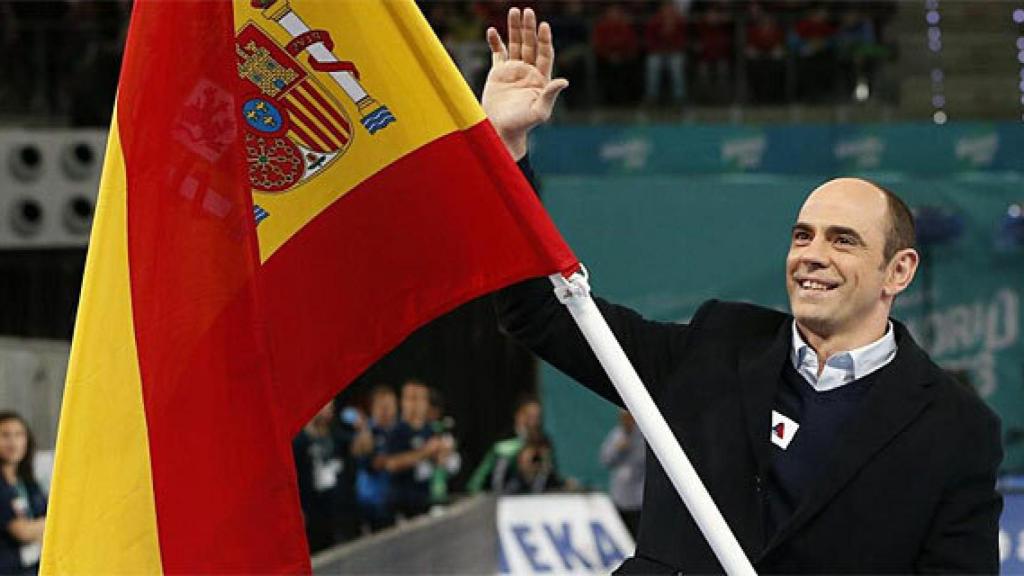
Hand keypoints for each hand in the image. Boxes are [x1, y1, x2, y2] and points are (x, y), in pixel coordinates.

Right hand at [482, 7, 568, 159]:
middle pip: (530, 44)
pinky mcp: (498, 73)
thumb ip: (550, 95)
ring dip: (514, 28)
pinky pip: (497, 53)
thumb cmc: (523, 124)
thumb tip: (564, 81)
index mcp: (540, 78)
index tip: (543, 26)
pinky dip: (495, 42)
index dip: (544, 40)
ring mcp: (513, 71)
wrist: (502, 130)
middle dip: (529, 28)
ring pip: (514, 44)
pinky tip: (492, 31)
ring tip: (514, 11)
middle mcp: (528, 71)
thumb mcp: (539, 111)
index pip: (545, 53)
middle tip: (527, 11)